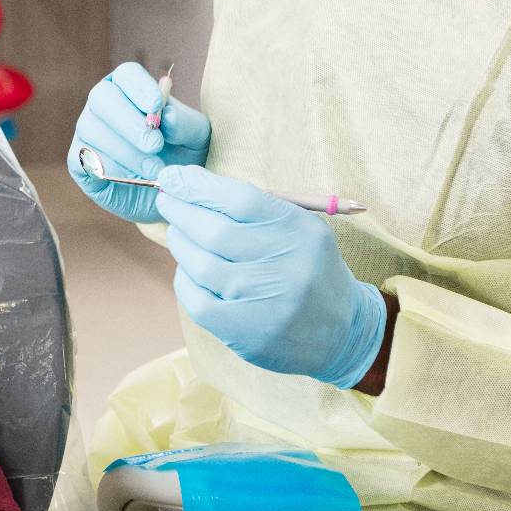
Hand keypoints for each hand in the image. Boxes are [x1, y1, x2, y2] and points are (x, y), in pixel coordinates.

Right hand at [68, 63, 210, 223]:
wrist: (168, 192)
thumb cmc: (182, 154)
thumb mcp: (196, 138)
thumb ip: (185, 123)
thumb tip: (167, 115)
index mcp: (131, 87)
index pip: (127, 74)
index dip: (139, 87)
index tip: (157, 105)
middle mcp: (104, 104)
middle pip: (102, 97)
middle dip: (128, 121)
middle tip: (155, 145)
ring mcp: (87, 130)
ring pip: (93, 130)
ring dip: (126, 152)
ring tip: (155, 170)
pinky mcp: (79, 161)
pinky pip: (86, 160)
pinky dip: (111, 170)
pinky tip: (133, 180)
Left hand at [155, 165, 385, 388]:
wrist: (342, 331)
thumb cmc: (306, 268)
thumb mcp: (297, 229)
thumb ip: (252, 209)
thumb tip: (188, 184)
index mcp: (301, 230)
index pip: (241, 198)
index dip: (199, 186)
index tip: (173, 176)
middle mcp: (288, 265)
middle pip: (216, 231)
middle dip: (182, 211)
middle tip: (167, 201)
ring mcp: (267, 302)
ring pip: (201, 265)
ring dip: (180, 244)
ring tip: (177, 233)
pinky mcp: (249, 333)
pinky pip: (197, 301)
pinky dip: (184, 281)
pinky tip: (188, 271)